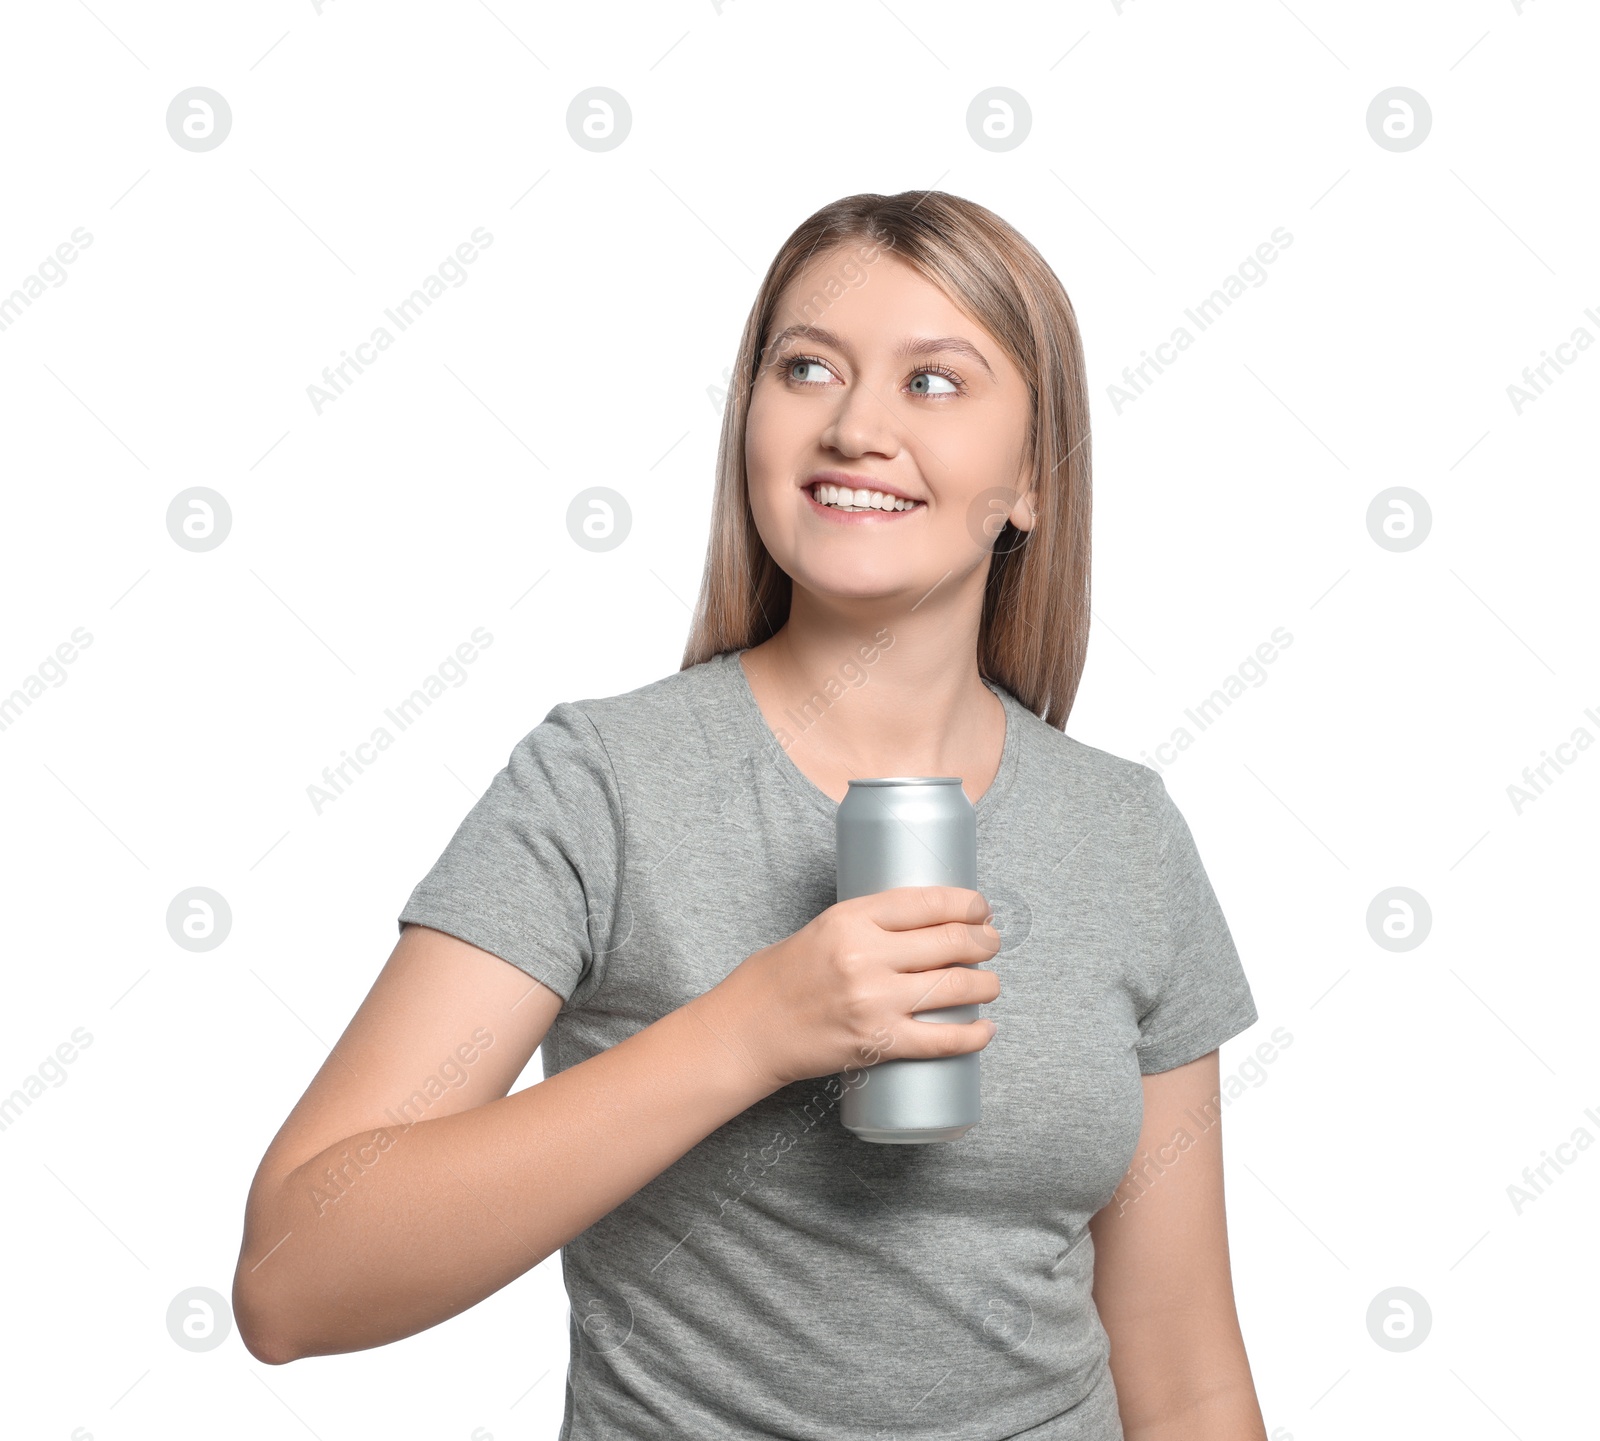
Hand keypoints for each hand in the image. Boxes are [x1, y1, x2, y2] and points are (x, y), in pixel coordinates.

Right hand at [707, 885, 1001, 1094]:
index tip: (980, 908)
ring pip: (954, 987)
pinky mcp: (878, 1043)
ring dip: (985, 985)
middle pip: (948, 941)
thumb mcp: (822, 929)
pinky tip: (985, 1031)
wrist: (750, 1029)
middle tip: (991, 943)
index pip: (926, 901)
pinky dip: (971, 1037)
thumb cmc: (781, 977)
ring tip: (991, 984)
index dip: (966, 904)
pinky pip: (941, 1040)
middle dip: (983, 941)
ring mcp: (874, 1002)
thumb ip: (868, 926)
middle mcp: (866, 956)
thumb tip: (923, 925)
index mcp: (851, 919)